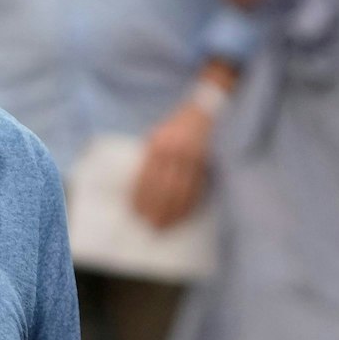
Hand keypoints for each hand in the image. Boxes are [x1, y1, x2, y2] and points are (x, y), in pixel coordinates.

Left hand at [131, 101, 211, 229]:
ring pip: (180, 191)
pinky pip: (196, 189)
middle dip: (155, 208)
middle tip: (149, 225)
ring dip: (172, 211)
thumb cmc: (174, 127)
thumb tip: (134, 185)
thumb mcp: (155, 136)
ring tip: (163, 225)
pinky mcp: (204, 164)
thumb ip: (149, 158)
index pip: (146, 176)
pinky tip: (182, 215)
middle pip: (163, 187)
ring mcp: (190, 159)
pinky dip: (188, 205)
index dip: (140, 196)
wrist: (200, 113)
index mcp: (157, 144)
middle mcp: (173, 152)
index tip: (135, 211)